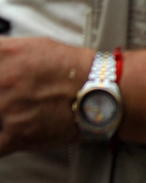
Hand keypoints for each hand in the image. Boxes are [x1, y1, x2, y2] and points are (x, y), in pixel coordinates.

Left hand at [0, 38, 92, 155]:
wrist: (100, 90)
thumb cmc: (69, 68)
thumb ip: (1, 53)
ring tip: (7, 113)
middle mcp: (1, 80)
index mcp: (3, 54)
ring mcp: (6, 109)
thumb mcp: (30, 46)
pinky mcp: (14, 135)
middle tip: (2, 101)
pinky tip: (5, 136)